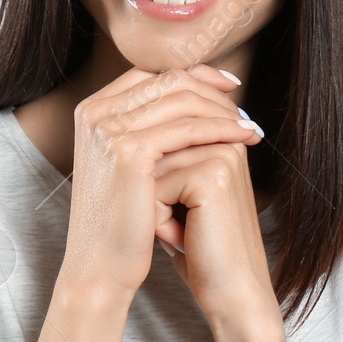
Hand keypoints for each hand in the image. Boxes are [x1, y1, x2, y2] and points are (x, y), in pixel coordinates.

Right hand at [60, 65, 261, 299]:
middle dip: (212, 92)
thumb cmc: (122, 220)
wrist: (101, 267)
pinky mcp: (129, 151)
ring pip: (181, 100)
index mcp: (92, 110)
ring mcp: (108, 129)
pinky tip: (243, 137)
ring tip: (249, 126)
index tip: (228, 87)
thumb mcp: (131, 165)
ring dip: (223, 110)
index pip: (152, 74)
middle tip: (243, 109)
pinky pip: (187, 128)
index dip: (194, 76)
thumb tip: (194, 97)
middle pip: (168, 81)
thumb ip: (149, 128)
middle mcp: (95, 112)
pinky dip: (221, 129)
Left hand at [151, 88, 279, 332]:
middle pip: (152, 156)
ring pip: (149, 171)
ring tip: (188, 233)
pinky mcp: (211, 176)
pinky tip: (186, 239)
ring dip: (156, 209)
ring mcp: (221, 156)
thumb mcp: (181, 199)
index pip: (158, 146)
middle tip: (189, 228)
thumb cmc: (203, 251)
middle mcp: (225, 141)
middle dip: (156, 197)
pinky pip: (154, 190)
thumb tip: (128, 144)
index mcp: (222, 140)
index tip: (190, 217)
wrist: (234, 294)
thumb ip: (166, 164)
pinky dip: (160, 222)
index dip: (158, 189)